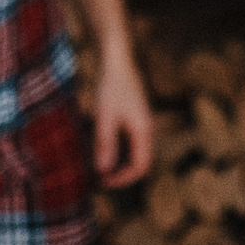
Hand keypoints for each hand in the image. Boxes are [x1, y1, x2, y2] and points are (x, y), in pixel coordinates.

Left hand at [88, 48, 154, 186]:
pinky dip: (118, 151)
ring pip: (134, 152)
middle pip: (140, 162)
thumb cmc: (112, 87)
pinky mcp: (134, 117)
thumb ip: (106, 144)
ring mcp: (141, 123)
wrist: (117, 61)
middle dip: (121, 173)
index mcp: (144, 131)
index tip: (103, 182)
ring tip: (98, 166)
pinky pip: (130, 142)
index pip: (140, 166)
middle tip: (99, 179)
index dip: (123, 179)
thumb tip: (103, 171)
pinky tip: (101, 148)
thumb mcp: (105, 116)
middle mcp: (146, 129)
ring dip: (119, 163)